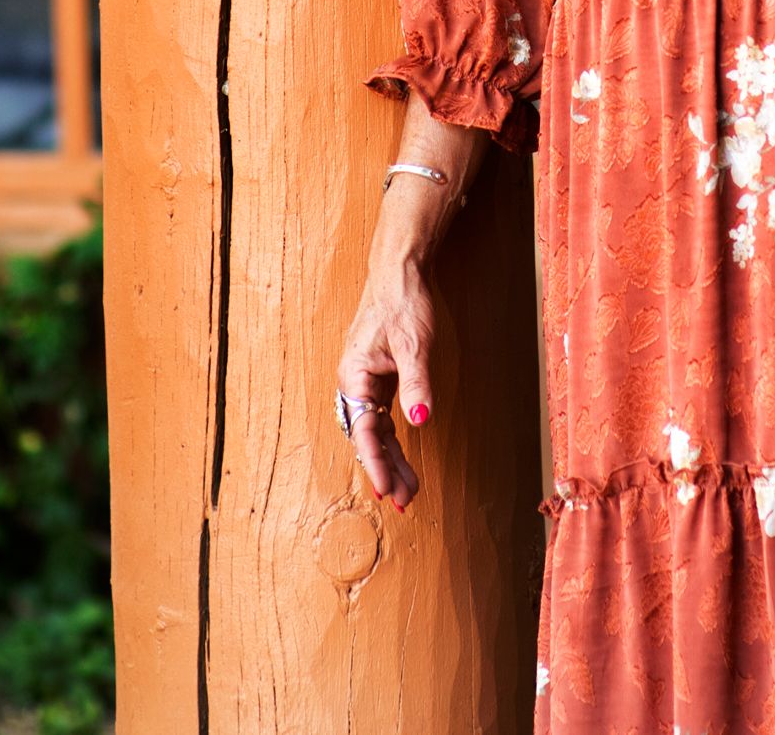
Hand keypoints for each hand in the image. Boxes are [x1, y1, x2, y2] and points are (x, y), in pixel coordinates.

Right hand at [336, 259, 435, 509]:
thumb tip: (419, 423)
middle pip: (369, 437)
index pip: (364, 431)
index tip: (386, 490)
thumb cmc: (402, 303)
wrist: (399, 272)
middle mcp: (354, 383)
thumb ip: (416, 385)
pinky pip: (383, 418)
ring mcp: (365, 382)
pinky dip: (394, 439)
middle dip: (386, 470)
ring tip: (408, 490)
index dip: (376, 463)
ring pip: (376, 430)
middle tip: (404, 501)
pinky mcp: (379, 377)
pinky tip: (403, 458)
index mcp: (354, 377)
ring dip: (392, 459)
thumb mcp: (414, 345)